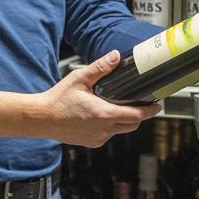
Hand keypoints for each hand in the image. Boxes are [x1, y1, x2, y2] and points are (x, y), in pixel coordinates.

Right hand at [28, 50, 161, 146]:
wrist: (41, 118)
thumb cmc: (58, 99)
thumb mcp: (79, 78)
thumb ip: (100, 68)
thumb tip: (115, 56)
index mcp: (103, 114)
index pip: (136, 116)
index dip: (149, 110)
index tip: (157, 105)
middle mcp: (103, 129)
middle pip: (132, 125)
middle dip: (139, 115)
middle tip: (142, 103)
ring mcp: (97, 138)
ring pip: (121, 131)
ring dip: (124, 120)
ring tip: (120, 107)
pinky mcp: (91, 142)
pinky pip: (108, 135)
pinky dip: (111, 126)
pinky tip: (103, 115)